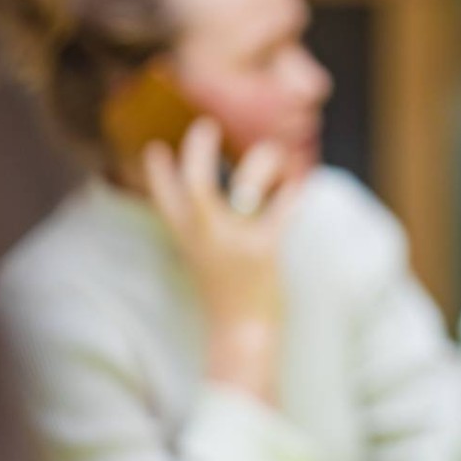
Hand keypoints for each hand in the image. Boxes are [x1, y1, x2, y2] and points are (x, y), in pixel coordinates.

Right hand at [140, 119, 304, 403]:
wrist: (241, 335)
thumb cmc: (226, 297)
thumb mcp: (202, 261)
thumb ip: (203, 232)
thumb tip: (225, 199)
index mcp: (187, 239)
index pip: (163, 196)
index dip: (158, 170)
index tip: (156, 148)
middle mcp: (206, 236)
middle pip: (196, 182)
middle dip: (199, 149)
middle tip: (207, 125)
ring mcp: (235, 241)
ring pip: (245, 184)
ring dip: (263, 164)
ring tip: (275, 154)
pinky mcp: (265, 250)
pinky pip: (283, 209)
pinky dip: (295, 192)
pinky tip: (303, 180)